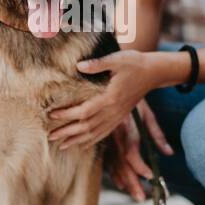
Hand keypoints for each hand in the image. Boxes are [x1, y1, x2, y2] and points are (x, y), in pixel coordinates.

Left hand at [47, 50, 169, 151]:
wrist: (153, 72)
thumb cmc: (134, 63)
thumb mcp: (117, 59)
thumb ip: (97, 64)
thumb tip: (79, 66)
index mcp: (110, 97)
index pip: (85, 111)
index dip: (67, 115)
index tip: (51, 116)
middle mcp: (113, 111)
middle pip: (87, 127)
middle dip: (68, 133)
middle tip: (50, 137)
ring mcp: (117, 115)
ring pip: (95, 133)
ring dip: (77, 140)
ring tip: (62, 146)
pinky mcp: (120, 116)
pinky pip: (105, 132)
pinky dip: (92, 140)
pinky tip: (82, 145)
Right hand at [103, 102, 173, 201]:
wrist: (110, 85)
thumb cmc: (133, 99)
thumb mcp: (147, 113)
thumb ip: (157, 134)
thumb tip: (169, 153)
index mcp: (125, 127)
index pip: (131, 152)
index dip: (140, 166)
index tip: (150, 176)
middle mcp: (113, 136)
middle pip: (121, 164)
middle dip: (132, 182)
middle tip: (142, 197)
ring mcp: (105, 139)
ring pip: (113, 165)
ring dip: (124, 181)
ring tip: (135, 194)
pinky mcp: (101, 141)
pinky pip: (107, 161)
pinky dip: (114, 174)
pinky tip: (121, 184)